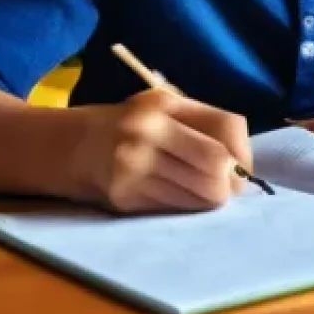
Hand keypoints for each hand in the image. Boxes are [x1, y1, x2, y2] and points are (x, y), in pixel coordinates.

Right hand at [68, 89, 252, 213]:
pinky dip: (184, 207)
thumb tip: (242, 167)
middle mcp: (148, 133)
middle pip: (216, 166)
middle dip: (230, 183)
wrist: (70, 147)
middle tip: (228, 189)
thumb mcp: (165, 109)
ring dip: (208, 200)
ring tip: (203, 194)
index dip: (243, 154)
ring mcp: (133, 167)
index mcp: (164, 105)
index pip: (226, 128)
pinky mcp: (124, 198)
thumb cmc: (132, 125)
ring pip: (199, 194)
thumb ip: (205, 126)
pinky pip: (174, 208)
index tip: (242, 168)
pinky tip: (176, 198)